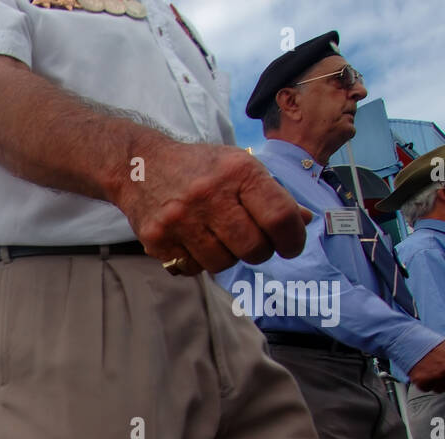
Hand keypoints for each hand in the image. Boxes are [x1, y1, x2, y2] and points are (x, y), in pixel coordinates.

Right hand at [116, 141, 310, 275]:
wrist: (139, 166)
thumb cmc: (199, 168)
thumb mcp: (240, 167)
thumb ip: (273, 195)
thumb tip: (305, 220)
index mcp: (238, 171)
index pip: (279, 217)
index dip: (292, 239)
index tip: (291, 246)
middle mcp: (209, 194)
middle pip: (253, 248)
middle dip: (259, 251)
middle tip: (252, 242)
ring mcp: (180, 219)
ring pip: (223, 263)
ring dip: (228, 257)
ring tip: (218, 238)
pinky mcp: (158, 239)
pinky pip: (193, 267)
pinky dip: (199, 260)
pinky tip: (194, 241)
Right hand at [408, 340, 444, 392]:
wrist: (413, 342)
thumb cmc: (437, 345)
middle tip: (444, 373)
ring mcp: (437, 377)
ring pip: (441, 390)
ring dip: (438, 384)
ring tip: (433, 372)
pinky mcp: (423, 382)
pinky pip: (428, 390)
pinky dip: (426, 384)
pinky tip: (425, 374)